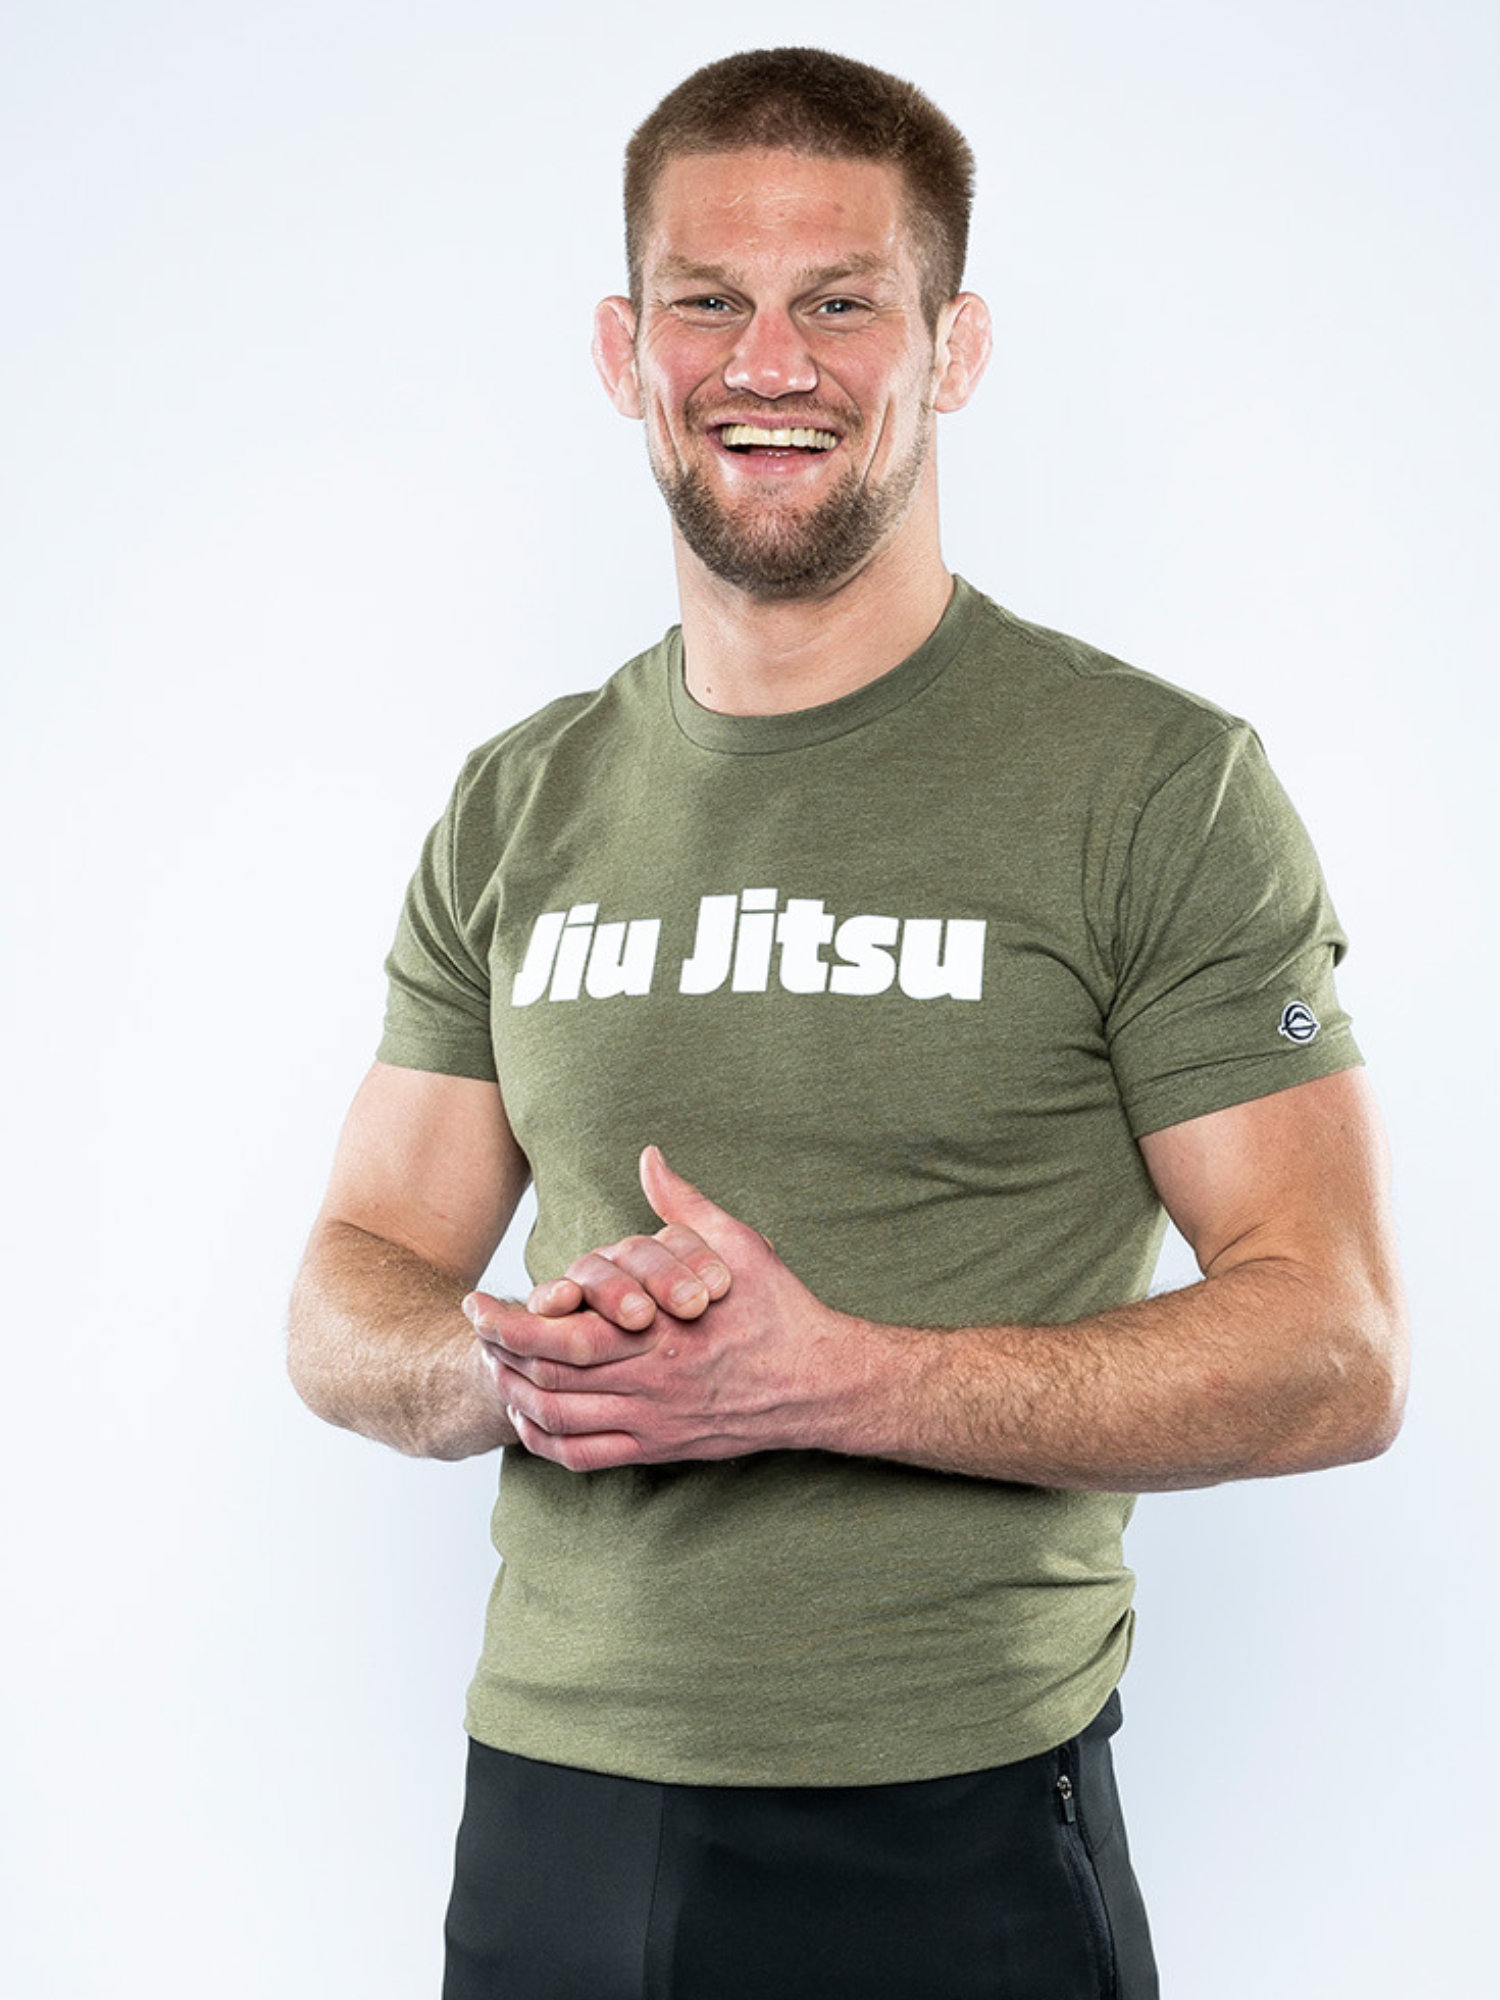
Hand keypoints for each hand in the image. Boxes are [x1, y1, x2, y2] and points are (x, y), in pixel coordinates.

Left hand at [469, 1147, 854, 1471]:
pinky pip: (587, 1457)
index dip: (510, 1322)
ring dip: (517, 1395)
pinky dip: (547, 1442)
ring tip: (494, 1368)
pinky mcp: (661, 1448)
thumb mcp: (738, 1245)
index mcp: (662, 1334)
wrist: (821, 1383)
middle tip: (475, 1333)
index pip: (563, 1335)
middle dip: (500, 1355)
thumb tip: (650, 1157)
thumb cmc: (779, 1310)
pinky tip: (529, 1420)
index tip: (479, 1305)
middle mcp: (651, 1383)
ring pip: (560, 1420)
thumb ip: (685, 1206)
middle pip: (549, 1378)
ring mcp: (654, 1422)